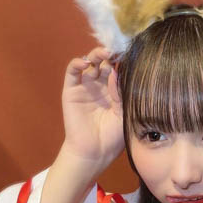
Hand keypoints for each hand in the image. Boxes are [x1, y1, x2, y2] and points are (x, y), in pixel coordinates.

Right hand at [61, 47, 123, 170]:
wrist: (96, 152)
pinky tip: (84, 62)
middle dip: (111, 55)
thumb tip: (116, 72)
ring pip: (90, 63)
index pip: (119, 69)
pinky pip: (72, 72)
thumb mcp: (124, 113)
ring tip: (104, 53)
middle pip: (105, 63)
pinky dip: (77, 63)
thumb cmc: (114, 136)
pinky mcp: (71, 90)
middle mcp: (101, 86)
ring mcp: (86, 87)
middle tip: (117, 51)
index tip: (130, 52)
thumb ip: (121, 93)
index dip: (123, 60)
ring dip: (96, 55)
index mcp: (116, 91)